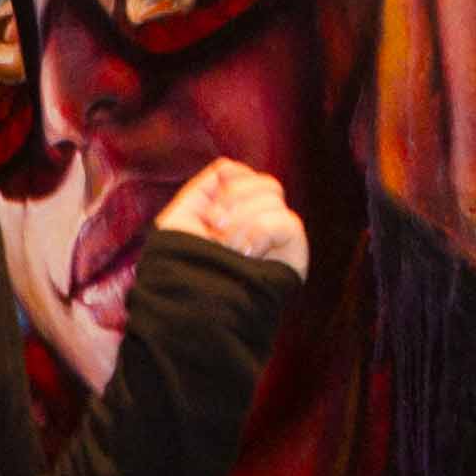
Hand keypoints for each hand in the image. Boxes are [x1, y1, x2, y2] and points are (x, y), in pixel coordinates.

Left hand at [150, 154, 308, 278]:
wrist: (191, 308)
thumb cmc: (182, 270)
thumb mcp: (181, 222)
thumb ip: (203, 190)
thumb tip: (228, 168)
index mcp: (234, 215)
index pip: (245, 175)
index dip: (231, 180)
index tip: (210, 208)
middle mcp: (260, 224)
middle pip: (265, 183)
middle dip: (234, 199)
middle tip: (216, 229)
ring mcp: (278, 240)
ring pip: (274, 197)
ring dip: (243, 219)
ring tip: (228, 247)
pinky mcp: (293, 256)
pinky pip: (288, 222)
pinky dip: (262, 230)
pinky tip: (247, 252)